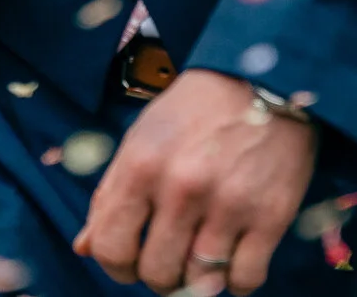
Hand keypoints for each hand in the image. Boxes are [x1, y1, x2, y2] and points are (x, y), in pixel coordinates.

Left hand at [74, 71, 317, 294]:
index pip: (111, 248)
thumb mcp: (140, 139)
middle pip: (157, 273)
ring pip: (200, 283)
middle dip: (159, 275)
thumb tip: (85, 248)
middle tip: (169, 258)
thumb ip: (110, 194)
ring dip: (197, 279)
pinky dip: (237, 282)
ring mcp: (228, 205)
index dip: (116, 266)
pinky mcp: (271, 217)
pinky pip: (246, 280)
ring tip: (200, 257)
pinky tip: (233, 259)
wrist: (262, 80)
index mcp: (141, 166)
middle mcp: (182, 188)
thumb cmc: (193, 111)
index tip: (130, 263)